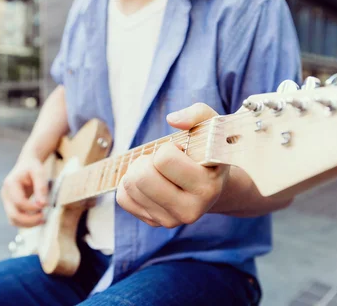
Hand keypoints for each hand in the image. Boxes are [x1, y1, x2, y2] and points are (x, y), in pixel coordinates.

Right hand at [0, 155, 48, 226]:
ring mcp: (6, 201)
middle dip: (29, 220)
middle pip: (13, 215)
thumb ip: (41, 187)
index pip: (19, 201)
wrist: (26, 164)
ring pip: (13, 220)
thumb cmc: (32, 167)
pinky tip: (38, 219)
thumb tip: (43, 204)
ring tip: (42, 220)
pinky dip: (26, 222)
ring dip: (28, 224)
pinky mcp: (10, 206)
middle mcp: (5, 194)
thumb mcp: (39, 172)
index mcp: (10, 184)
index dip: (32, 207)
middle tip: (43, 217)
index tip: (44, 205)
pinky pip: (16, 219)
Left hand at [116, 103, 228, 227]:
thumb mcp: (211, 127)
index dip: (168, 148)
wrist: (214, 184)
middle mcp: (190, 211)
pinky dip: (129, 184)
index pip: (164, 159)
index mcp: (207, 188)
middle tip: (162, 159)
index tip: (182, 151)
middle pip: (142, 177)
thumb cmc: (209, 151)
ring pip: (129, 187)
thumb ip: (197, 114)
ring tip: (158, 169)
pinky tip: (149, 181)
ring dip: (138, 169)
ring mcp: (171, 221)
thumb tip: (172, 119)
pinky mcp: (154, 222)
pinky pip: (123, 198)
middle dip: (147, 160)